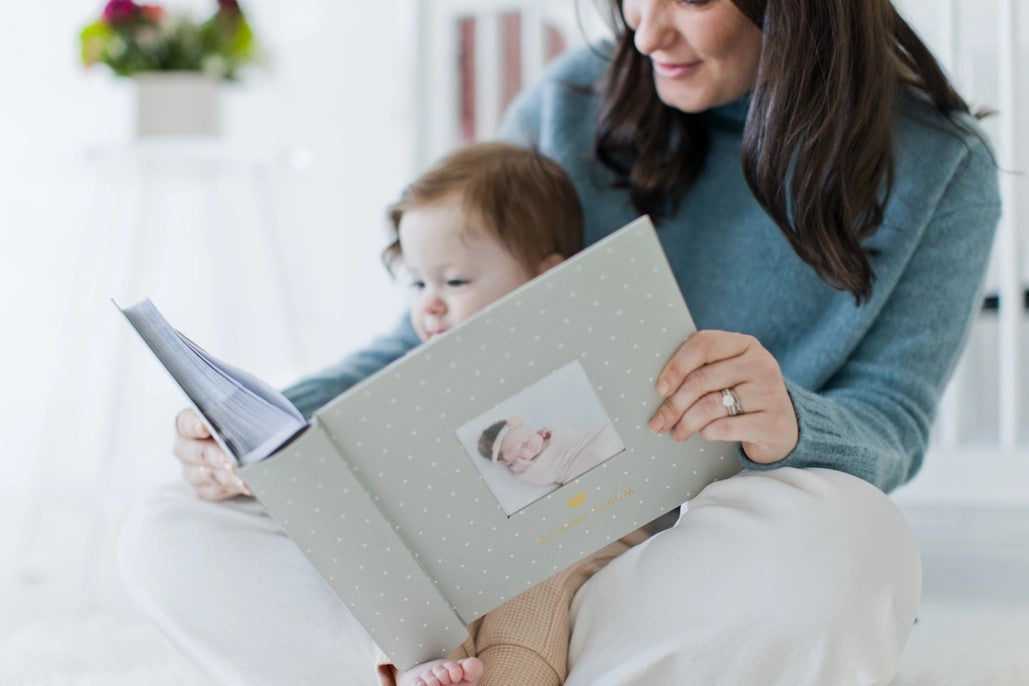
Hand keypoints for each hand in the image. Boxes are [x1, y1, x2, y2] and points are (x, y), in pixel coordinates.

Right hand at [173, 408, 252, 499]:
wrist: (233, 445)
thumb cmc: (233, 425)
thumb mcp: (233, 415)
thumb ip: (235, 415)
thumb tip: (254, 417)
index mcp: (186, 423)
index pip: (187, 423)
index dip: (195, 425)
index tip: (205, 428)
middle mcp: (184, 448)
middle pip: (200, 453)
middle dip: (220, 458)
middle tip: (233, 462)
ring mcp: (190, 470)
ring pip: (208, 475)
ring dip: (230, 478)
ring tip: (248, 481)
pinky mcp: (200, 488)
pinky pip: (215, 490)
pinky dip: (233, 489)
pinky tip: (249, 488)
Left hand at [648, 330, 798, 462]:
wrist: (783, 426)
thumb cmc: (743, 397)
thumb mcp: (728, 374)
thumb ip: (701, 370)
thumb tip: (661, 390)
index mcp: (745, 345)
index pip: (703, 345)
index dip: (676, 367)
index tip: (660, 390)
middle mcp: (761, 364)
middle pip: (701, 380)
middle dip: (674, 404)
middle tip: (658, 422)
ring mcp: (770, 392)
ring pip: (711, 405)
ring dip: (687, 422)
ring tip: (677, 433)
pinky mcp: (773, 422)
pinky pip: (726, 427)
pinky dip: (708, 433)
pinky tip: (705, 434)